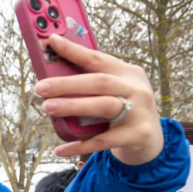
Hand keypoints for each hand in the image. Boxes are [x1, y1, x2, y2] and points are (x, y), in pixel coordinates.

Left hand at [35, 34, 162, 164]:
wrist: (151, 138)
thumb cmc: (124, 110)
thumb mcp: (114, 91)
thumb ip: (91, 85)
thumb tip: (51, 79)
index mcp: (127, 73)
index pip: (97, 58)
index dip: (73, 50)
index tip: (50, 42)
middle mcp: (135, 89)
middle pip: (99, 82)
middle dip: (67, 83)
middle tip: (40, 87)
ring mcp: (139, 111)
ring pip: (104, 106)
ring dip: (74, 106)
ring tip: (48, 107)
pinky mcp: (138, 134)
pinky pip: (103, 140)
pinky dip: (80, 145)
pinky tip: (60, 149)